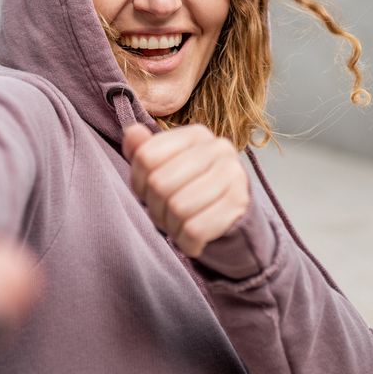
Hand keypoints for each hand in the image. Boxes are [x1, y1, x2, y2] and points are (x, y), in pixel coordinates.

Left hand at [122, 123, 249, 257]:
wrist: (230, 218)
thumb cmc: (188, 190)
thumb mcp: (162, 169)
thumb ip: (143, 150)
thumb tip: (132, 132)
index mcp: (196, 134)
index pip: (146, 156)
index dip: (138, 182)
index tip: (147, 192)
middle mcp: (219, 148)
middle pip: (160, 183)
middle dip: (155, 207)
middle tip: (163, 213)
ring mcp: (233, 175)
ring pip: (178, 208)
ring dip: (171, 226)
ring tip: (177, 224)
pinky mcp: (239, 204)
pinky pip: (195, 229)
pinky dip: (186, 241)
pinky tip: (190, 239)